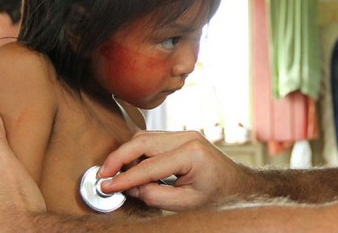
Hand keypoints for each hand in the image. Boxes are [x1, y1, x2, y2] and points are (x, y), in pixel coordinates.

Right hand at [98, 130, 247, 210]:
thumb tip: (129, 188)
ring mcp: (184, 134)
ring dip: (126, 154)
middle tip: (102, 177)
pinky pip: (152, 140)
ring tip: (115, 176)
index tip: (105, 186)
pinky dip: (137, 153)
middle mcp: (187, 137)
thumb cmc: (216, 195)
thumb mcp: (185, 204)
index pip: (148, 165)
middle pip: (142, 141)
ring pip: (144, 138)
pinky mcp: (180, 137)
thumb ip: (155, 196)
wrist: (236, 185)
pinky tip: (130, 169)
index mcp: (191, 153)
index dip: (123, 177)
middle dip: (118, 158)